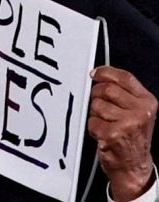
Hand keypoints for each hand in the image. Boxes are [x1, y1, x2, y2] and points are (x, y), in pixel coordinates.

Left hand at [89, 66, 157, 200]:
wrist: (134, 165)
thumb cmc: (132, 137)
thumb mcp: (137, 112)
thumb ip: (124, 93)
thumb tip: (99, 75)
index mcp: (147, 102)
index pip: (125, 78)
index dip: (106, 72)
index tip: (95, 74)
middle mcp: (141, 111)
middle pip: (106, 89)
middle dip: (98, 96)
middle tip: (101, 108)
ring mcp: (128, 123)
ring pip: (97, 105)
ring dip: (96, 114)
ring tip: (106, 124)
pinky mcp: (113, 134)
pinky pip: (92, 121)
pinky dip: (93, 127)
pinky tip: (103, 134)